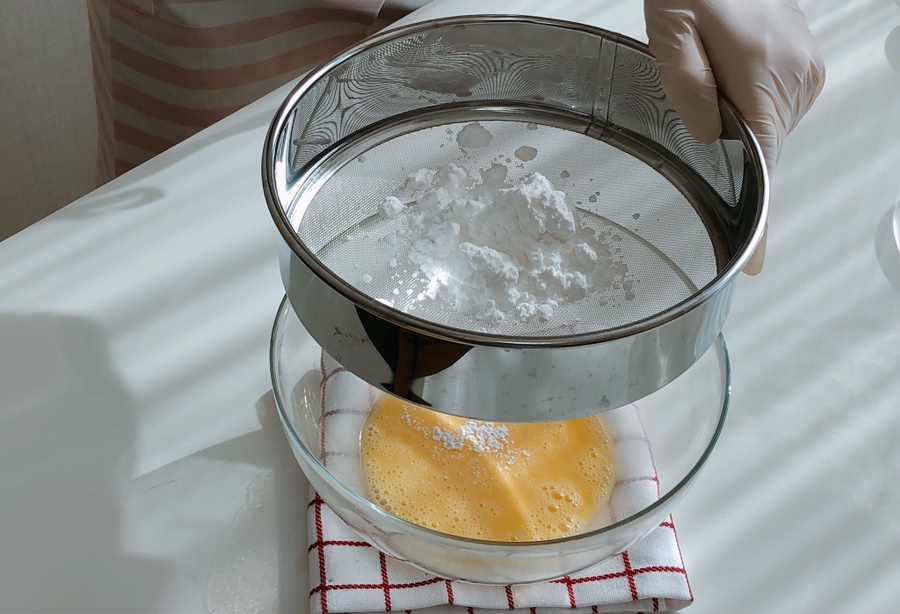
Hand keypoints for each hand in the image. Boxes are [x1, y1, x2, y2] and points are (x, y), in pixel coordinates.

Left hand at [644, 0, 824, 273]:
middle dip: (730, 145)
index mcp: (766, 76)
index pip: (766, 163)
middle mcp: (797, 76)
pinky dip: (750, 103)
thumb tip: (708, 140)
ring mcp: (805, 68)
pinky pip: (776, 104)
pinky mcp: (803, 61)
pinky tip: (728, 74)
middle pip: (763, 145)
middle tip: (696, 102)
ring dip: (738, 119)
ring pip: (768, 125)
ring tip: (711, 74)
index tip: (756, 255)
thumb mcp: (672, 34)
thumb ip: (689, 92)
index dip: (760, 213)